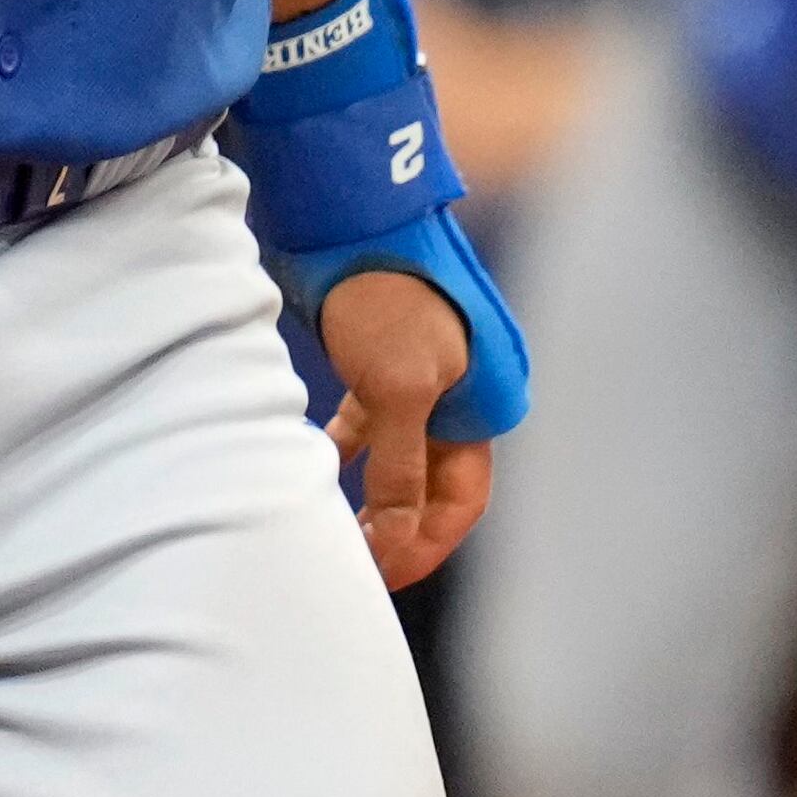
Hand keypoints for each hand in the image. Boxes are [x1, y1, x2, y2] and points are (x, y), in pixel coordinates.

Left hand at [319, 265, 495, 589]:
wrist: (356, 221)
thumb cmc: (388, 298)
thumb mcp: (398, 386)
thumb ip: (399, 462)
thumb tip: (398, 533)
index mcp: (482, 411)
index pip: (460, 503)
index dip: (425, 543)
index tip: (383, 574)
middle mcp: (459, 401)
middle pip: (433, 487)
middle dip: (400, 530)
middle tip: (358, 565)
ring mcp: (420, 381)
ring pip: (399, 458)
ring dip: (372, 494)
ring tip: (337, 529)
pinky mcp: (378, 361)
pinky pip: (368, 424)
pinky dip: (346, 448)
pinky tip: (315, 461)